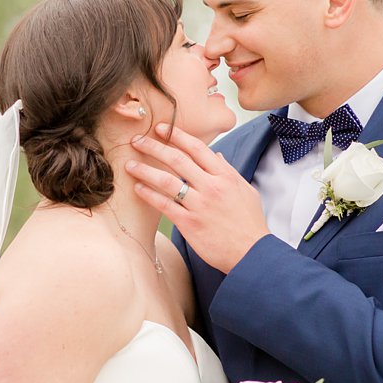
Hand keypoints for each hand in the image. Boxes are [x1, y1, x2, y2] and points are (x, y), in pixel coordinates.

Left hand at [124, 124, 270, 273]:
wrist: (252, 253)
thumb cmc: (250, 223)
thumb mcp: (245, 191)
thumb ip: (228, 171)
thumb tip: (216, 156)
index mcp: (225, 176)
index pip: (197, 148)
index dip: (176, 135)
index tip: (160, 128)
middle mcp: (211, 187)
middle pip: (178, 160)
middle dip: (154, 147)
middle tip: (137, 141)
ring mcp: (200, 205)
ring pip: (167, 181)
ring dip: (145, 170)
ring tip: (130, 164)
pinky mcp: (190, 224)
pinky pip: (164, 205)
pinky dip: (149, 195)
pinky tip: (138, 188)